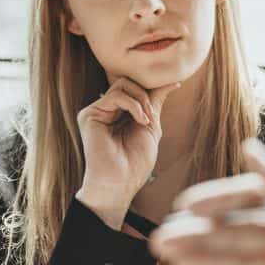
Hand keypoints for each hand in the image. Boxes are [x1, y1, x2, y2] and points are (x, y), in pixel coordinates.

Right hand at [76, 77, 180, 227]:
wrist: (121, 182)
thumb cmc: (136, 162)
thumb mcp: (151, 126)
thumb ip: (155, 103)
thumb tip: (171, 82)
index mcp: (118, 113)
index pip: (135, 89)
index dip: (152, 88)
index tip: (175, 85)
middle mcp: (106, 110)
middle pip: (127, 82)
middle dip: (145, 95)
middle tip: (151, 116)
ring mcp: (97, 112)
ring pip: (122, 85)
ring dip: (141, 100)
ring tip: (146, 120)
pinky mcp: (89, 115)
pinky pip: (116, 95)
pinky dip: (134, 105)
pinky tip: (140, 121)